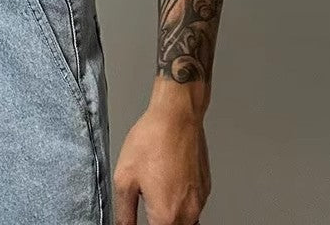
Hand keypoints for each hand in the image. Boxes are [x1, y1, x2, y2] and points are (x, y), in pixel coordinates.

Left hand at [113, 102, 209, 224]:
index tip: (138, 219)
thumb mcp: (124, 177)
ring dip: (170, 216)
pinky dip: (181, 202)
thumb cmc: (153, 139)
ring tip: (156, 191)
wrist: (177, 115)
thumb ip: (124, 212)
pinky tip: (168, 182)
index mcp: (166, 216)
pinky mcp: (205, 188)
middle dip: (158, 222)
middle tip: (147, 203)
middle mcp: (188, 213)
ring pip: (185, 222)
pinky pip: (193, 207)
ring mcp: (200, 201)